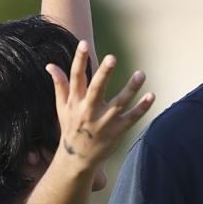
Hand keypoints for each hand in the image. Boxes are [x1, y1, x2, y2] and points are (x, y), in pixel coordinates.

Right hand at [46, 41, 154, 171]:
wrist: (77, 159)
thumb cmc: (70, 128)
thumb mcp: (61, 108)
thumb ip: (60, 85)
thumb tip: (50, 65)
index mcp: (76, 102)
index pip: (76, 78)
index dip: (79, 60)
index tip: (84, 43)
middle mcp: (89, 110)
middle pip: (96, 89)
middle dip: (103, 74)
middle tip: (111, 58)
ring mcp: (104, 121)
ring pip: (119, 102)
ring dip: (131, 88)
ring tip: (141, 73)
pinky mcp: (117, 130)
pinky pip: (132, 117)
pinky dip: (142, 108)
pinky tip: (151, 95)